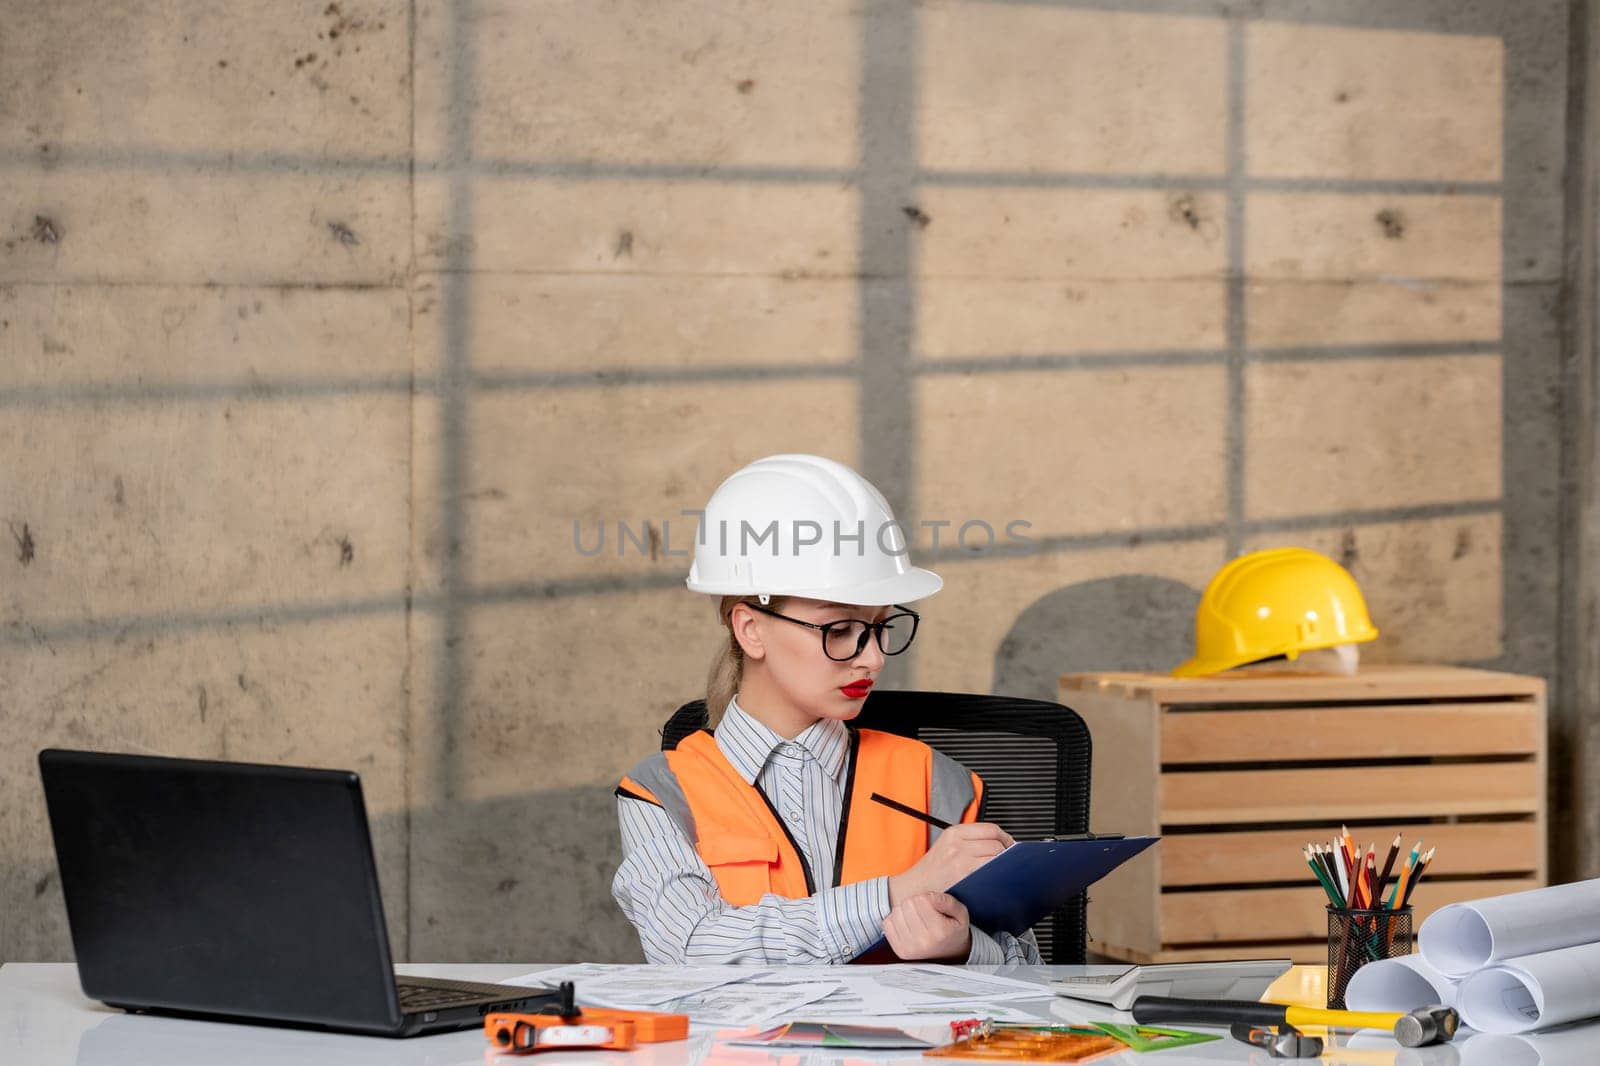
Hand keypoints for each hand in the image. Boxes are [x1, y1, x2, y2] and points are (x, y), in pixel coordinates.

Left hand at [882, 892, 970, 960]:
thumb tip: (928, 897)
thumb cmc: (953, 930)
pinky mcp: (899, 950)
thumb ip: (947, 901)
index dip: (927, 897)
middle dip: (914, 903)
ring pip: (895, 913)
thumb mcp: (961, 913)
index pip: (921, 900)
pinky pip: (886, 924)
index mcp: (940, 932)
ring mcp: (909, 948)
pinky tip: (907, 924)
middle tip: (924, 911)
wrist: (950, 954)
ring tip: (915, 917)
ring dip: (904, 911)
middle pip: (906, 905)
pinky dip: (895, 920)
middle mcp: (923, 942)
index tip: (933, 905)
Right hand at [888, 822, 1012, 904]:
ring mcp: (960, 860)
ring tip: (1000, 872)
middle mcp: (957, 844)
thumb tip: (999, 844)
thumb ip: (970, 841)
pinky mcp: (963, 876)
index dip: (1005, 839)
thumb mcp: (946, 846)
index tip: (1009, 847)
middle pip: (996, 844)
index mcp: (954, 833)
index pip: (991, 829)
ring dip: (1003, 866)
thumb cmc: (931, 873)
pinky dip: (996, 876)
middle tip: (1007, 863)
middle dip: (1006, 854)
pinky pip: (990, 872)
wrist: (913, 889)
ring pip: (996, 858)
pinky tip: (993, 881)